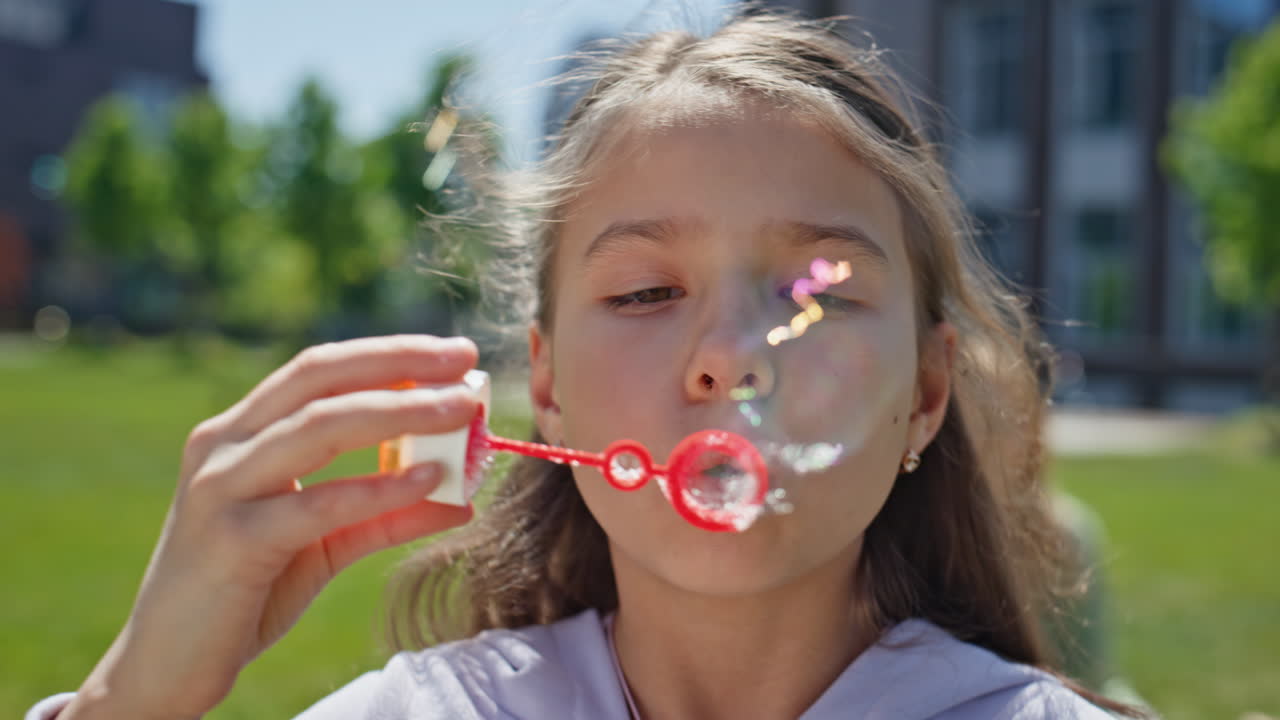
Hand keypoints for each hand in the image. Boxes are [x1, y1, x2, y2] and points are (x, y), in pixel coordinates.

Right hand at [62, 335, 480, 719]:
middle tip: (465, 362)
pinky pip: (317, 505)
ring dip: (400, 413)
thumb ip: (385, 515)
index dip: (388, 353)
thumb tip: (461, 499)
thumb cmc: (246, 593)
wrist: (168, 664)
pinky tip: (429, 479)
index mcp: (240, 431)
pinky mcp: (232, 541)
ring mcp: (221, 488)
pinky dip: (378, 488)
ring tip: (461, 410)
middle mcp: (222, 445)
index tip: (455, 353)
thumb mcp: (325, 544)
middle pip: (319, 379)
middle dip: (399, 363)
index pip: (319, 369)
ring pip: (320, 428)